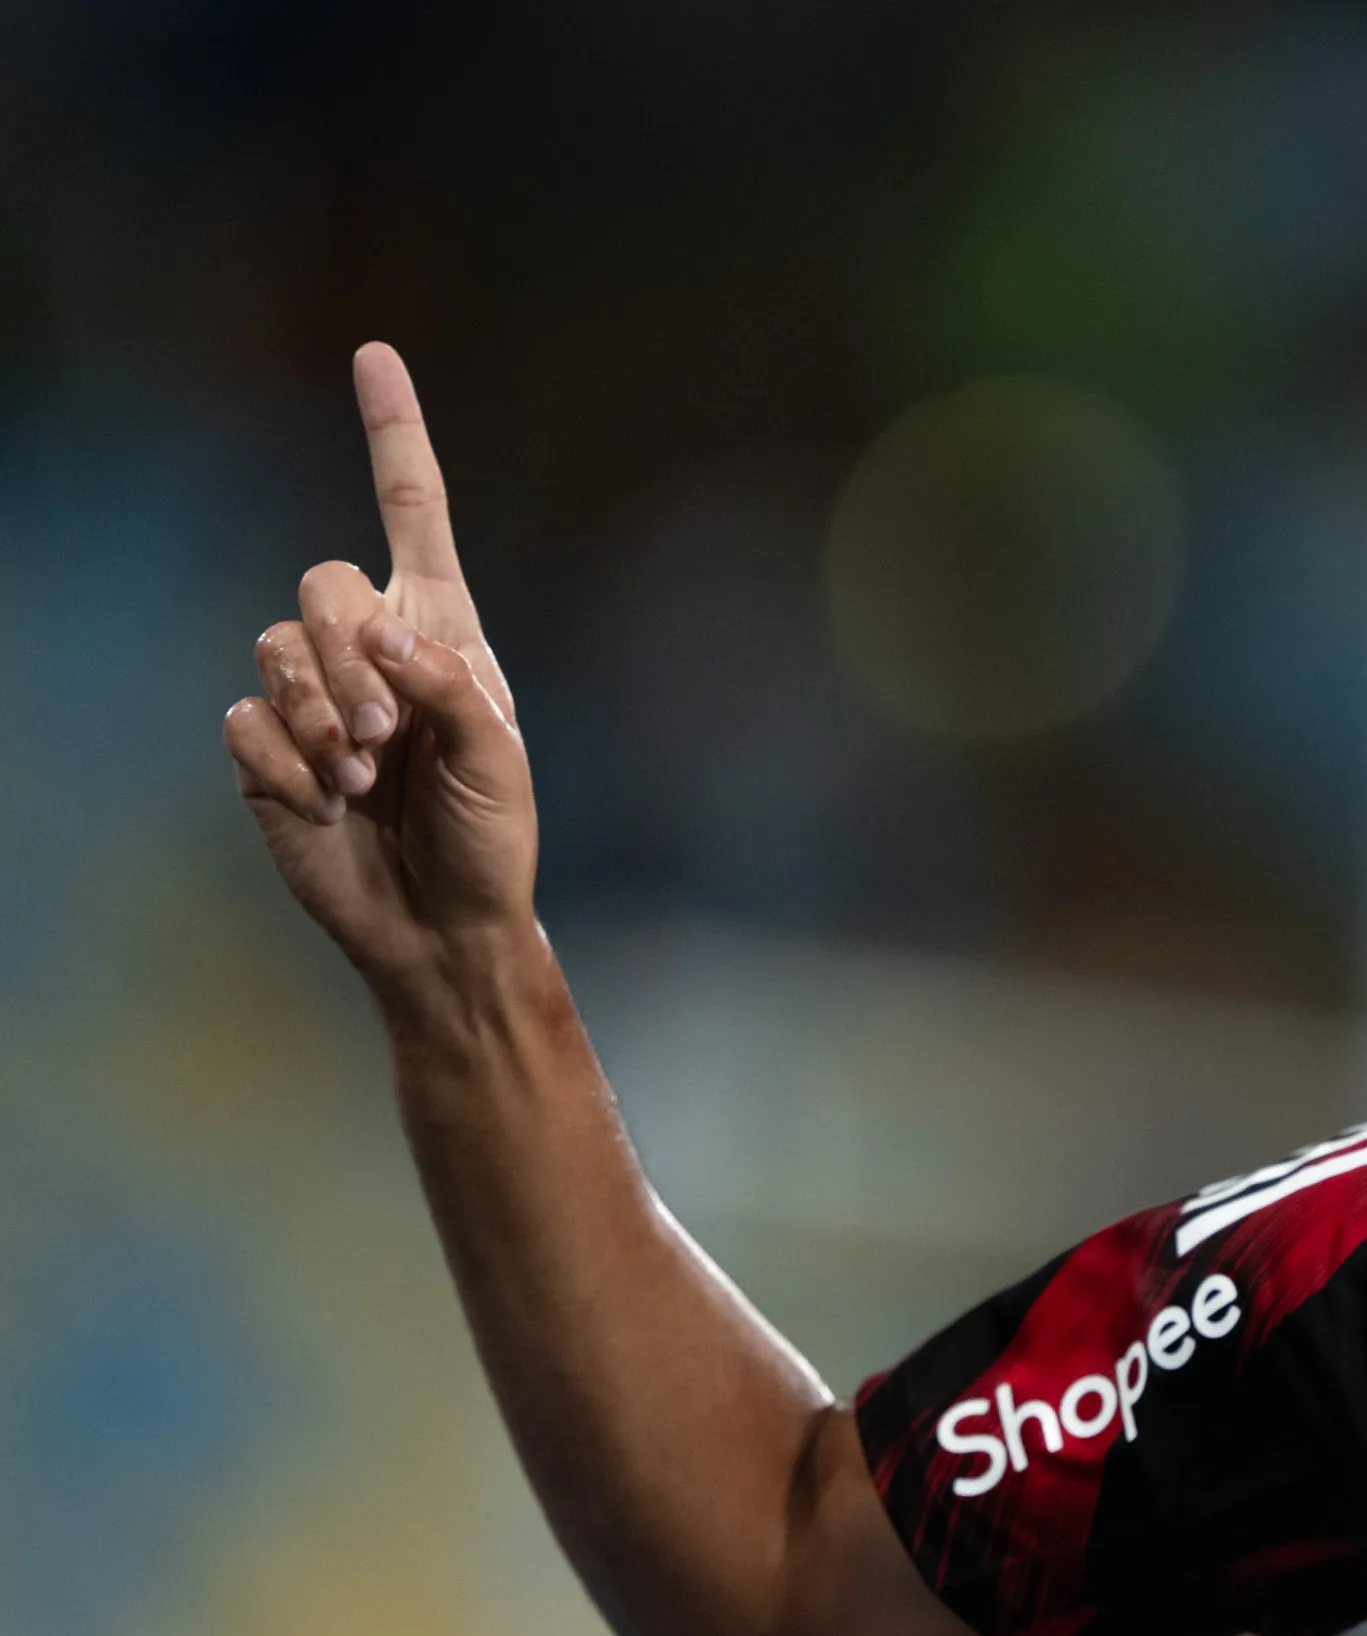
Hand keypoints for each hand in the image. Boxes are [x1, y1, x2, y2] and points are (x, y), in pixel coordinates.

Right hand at [223, 344, 538, 994]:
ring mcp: (312, 696)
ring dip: (320, 720)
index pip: (413, 511)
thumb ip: (444, 683)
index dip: (394, 434)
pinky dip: (285, 767)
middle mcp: (371, 647)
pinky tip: (325, 806)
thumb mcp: (496, 757)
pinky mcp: (267, 749)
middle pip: (321, 581)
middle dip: (347, 658)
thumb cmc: (489, 837)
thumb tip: (378, 634)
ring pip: (273, 649)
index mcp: (440, 630)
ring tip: (364, 782)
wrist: (440, 923)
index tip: (375, 356)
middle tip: (386, 735)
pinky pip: (244, 722)